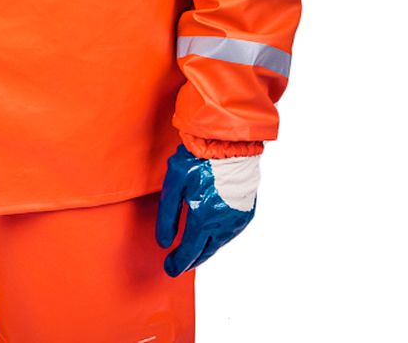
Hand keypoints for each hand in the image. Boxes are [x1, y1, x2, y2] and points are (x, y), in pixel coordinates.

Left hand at [155, 143, 258, 275]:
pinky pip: (230, 231)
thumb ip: (167, 214)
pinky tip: (211, 233)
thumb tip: (164, 241)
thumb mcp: (175, 182)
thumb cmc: (200, 158)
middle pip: (205, 252)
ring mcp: (238, 219)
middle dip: (191, 260)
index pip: (190, 252)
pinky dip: (219, 236)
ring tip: (194, 250)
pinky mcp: (247, 211)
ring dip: (205, 248)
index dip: (178, 263)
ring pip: (219, 243)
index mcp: (204, 219)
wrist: (231, 142)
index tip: (169, 268)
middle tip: (180, 264)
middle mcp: (224, 225)